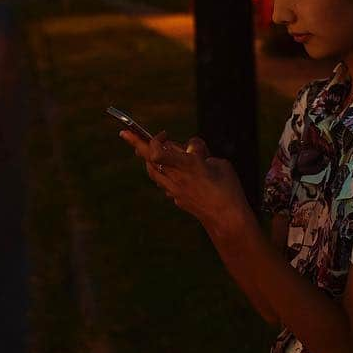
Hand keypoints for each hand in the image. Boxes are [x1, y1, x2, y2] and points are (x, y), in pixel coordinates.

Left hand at [120, 128, 250, 232]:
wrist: (227, 220)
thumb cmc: (228, 188)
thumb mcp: (219, 163)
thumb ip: (202, 154)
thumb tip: (189, 150)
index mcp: (188, 165)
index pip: (158, 152)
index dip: (156, 139)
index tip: (165, 134)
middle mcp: (177, 178)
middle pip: (149, 159)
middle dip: (137, 144)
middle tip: (124, 133)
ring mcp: (174, 190)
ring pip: (152, 172)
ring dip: (148, 159)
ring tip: (148, 149)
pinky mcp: (177, 199)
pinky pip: (163, 182)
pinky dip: (163, 172)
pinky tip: (170, 170)